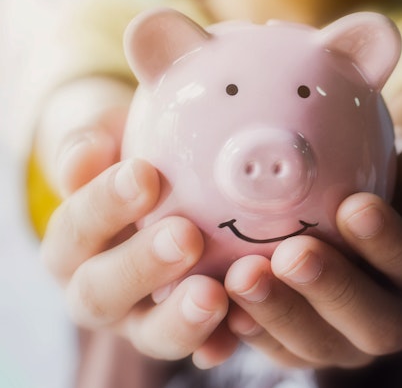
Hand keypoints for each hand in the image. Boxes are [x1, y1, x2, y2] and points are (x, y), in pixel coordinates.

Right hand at [38, 78, 235, 368]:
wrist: (166, 192)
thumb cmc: (139, 160)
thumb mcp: (114, 141)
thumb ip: (94, 142)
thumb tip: (87, 152)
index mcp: (74, 242)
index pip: (75, 227)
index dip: (103, 204)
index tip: (144, 173)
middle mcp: (99, 288)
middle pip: (101, 292)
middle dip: (141, 266)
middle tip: (184, 236)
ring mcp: (143, 318)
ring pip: (151, 333)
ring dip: (180, 319)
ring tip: (212, 294)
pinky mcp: (189, 332)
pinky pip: (202, 347)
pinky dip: (217, 344)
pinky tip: (239, 329)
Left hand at [222, 85, 401, 368]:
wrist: (355, 212)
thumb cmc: (383, 179)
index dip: (391, 242)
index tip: (354, 206)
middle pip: (378, 323)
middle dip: (332, 290)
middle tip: (292, 254)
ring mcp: (352, 340)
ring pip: (323, 346)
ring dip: (282, 314)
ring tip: (242, 276)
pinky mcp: (308, 346)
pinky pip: (281, 350)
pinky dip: (251, 331)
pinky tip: (223, 305)